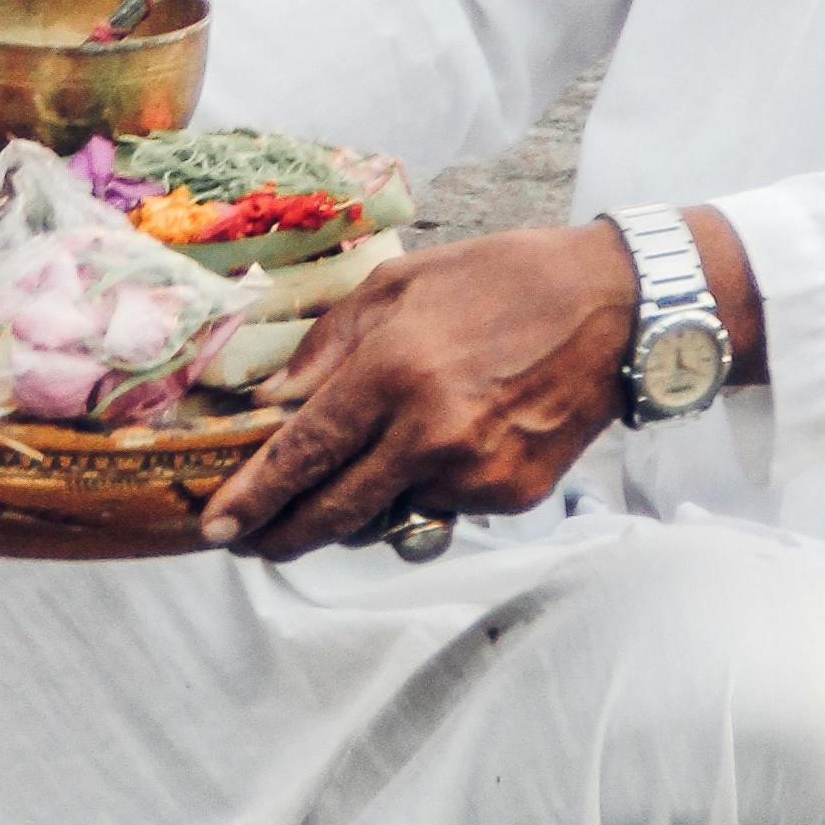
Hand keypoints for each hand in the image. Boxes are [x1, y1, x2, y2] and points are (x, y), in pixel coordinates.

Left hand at [199, 224, 639, 558]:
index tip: (214, 528)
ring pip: (385, 517)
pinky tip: (443, 443)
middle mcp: (430, 434)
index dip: (253, 497)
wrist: (610, 309)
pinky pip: (440, 509)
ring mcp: (474, 475)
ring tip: (351, 472)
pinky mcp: (511, 497)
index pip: (305, 453)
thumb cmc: (497, 283)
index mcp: (394, 372)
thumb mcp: (398, 286)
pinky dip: (422, 489)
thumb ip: (327, 348)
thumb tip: (272, 402)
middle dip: (280, 535)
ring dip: (353, 508)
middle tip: (246, 542)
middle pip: (334, 512)